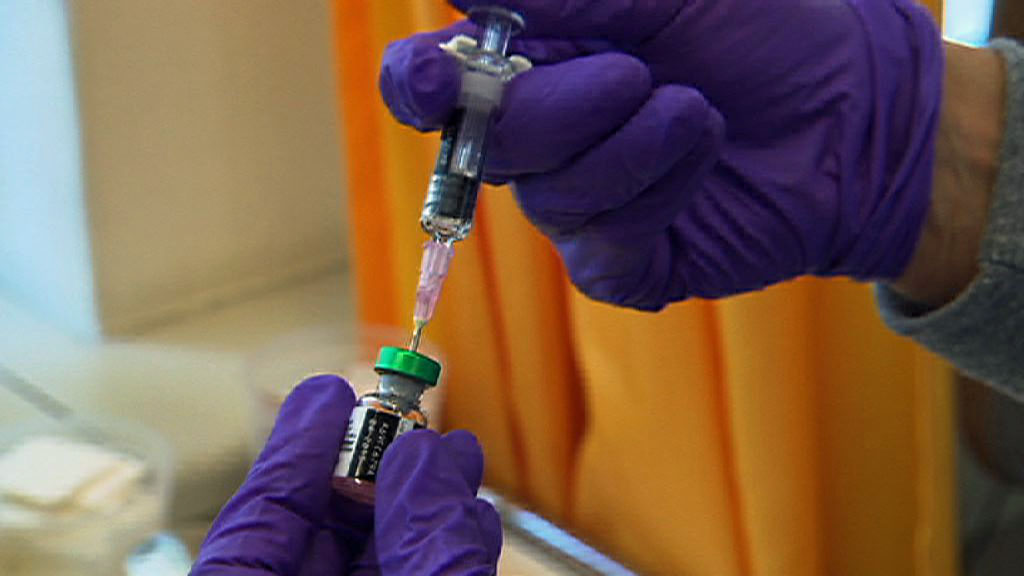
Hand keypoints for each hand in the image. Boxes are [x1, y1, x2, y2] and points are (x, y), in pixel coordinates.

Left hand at [190, 376, 501, 574]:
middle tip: (413, 424)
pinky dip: (443, 553)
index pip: (261, 515)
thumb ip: (422, 542)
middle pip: (323, 532)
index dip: (298, 447)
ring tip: (458, 457)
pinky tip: (472, 522)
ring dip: (425, 507)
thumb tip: (426, 456)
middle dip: (378, 471)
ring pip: (379, 559)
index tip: (327, 393)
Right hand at [380, 0, 942, 309]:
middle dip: (561, 108)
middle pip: (487, 144)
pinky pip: (603, 244)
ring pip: (551, 196)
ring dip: (633, 146)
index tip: (432, 76)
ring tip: (697, 113)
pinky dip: (662, 194)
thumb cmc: (761, 31)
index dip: (417, 84)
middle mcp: (539, 141)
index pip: (429, 86)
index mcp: (531, 65)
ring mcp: (576, 207)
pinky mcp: (618, 264)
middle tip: (636, 74)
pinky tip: (702, 159)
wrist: (851, 108)